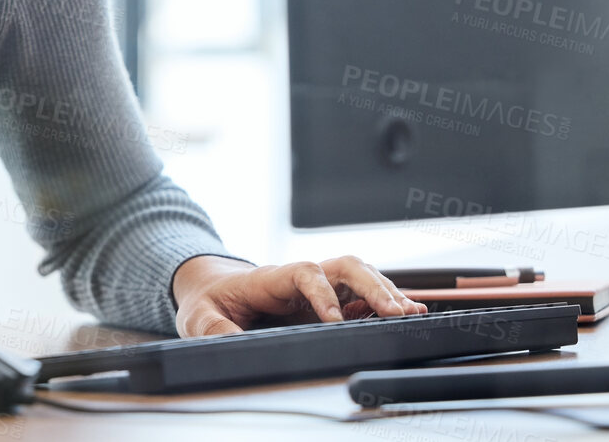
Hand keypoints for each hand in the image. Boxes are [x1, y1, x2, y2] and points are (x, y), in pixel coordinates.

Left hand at [172, 254, 427, 337]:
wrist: (213, 289)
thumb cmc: (209, 300)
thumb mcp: (199, 317)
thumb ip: (213, 330)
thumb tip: (231, 342)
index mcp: (270, 278)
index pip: (303, 273)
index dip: (322, 293)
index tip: (333, 319)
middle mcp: (299, 278)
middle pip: (342, 267)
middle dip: (370, 286)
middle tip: (394, 311)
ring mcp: (315, 287)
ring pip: (357, 276)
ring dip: (383, 291)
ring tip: (409, 313)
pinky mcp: (325, 300)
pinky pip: (359, 295)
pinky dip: (383, 301)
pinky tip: (406, 313)